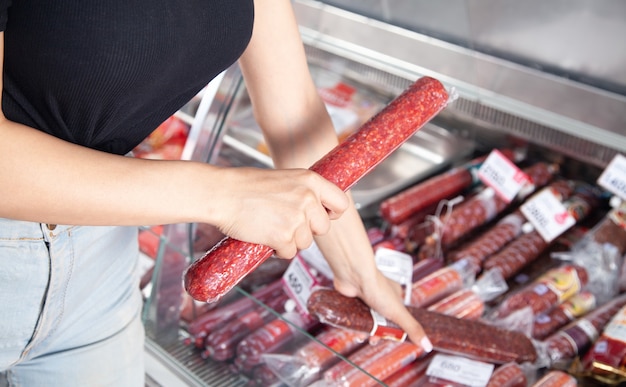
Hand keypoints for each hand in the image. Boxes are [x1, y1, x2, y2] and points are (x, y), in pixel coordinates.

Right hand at [210, 166, 348, 257]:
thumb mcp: (284, 179)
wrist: (223, 194)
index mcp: (311, 180)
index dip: (332, 214)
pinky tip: (265, 238)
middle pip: (323, 228)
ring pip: (306, 243)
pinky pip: (289, 253)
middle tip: (287, 224)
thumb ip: (302, 192)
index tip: (322, 217)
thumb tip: (316, 209)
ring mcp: (297, 218)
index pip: (340, 202)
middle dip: (307, 231)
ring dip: (290, 241)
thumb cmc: (246, 185)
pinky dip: (277, 250)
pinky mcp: (283, 236)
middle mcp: (308, 198)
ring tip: (270, 228)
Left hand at [332, 263, 432, 351]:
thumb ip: (412, 328)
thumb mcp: (398, 312)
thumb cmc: (376, 287)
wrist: (353, 275)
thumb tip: (427, 345)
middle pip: (380, 319)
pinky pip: (353, 314)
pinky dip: (353, 322)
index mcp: (395, 295)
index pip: (397, 316)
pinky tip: (353, 327)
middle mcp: (380, 294)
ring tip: (361, 336)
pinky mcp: (352, 298)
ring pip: (366, 318)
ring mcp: (365, 296)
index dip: (394, 330)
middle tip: (373, 339)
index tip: (390, 339)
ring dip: (364, 329)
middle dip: (377, 332)